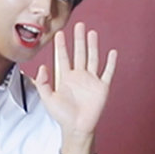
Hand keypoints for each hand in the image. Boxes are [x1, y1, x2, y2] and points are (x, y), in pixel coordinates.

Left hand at [30, 22, 117, 139]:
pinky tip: (112, 52)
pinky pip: (107, 72)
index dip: (61, 45)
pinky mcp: (102, 87)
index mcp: (66, 77)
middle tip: (78, 25)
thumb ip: (42, 83)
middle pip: (79, 53)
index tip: (60, 33)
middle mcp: (79, 76)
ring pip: (93, 58)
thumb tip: (42, 67)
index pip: (63, 57)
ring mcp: (91, 81)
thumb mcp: (47, 99)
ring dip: (93, 46)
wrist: (77, 128)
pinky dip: (110, 62)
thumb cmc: (63, 116)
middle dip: (78, 39)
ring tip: (92, 33)